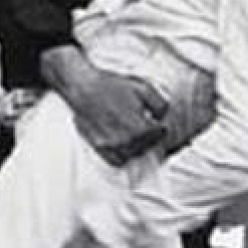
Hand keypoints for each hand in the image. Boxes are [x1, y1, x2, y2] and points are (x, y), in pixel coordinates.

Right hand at [40, 46, 167, 165]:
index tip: (158, 124)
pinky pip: (116, 161)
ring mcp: (112, 146)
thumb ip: (159, 105)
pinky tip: (123, 145)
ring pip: (133, 155)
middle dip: (150, 137)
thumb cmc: (111, 86)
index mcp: (140, 127)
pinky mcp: (99, 147)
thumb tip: (162, 117)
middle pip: (147, 146)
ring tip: (136, 136)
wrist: (84, 87)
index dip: (160, 127)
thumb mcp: (143, 88)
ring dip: (137, 147)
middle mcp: (127, 140)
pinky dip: (123, 156)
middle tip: (148, 129)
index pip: (159, 134)